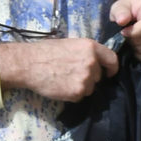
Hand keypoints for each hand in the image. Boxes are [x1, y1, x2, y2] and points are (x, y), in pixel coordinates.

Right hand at [0, 37, 118, 101]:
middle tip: (72, 75)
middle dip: (89, 78)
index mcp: (91, 47)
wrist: (29, 64)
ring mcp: (85, 79)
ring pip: (90, 88)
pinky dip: (72, 94)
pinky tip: (60, 86)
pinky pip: (80, 96)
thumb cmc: (45, 51)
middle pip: (98, 76)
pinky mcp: (77, 93)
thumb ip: (85, 53)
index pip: (112, 60)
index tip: (109, 73)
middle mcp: (92, 63)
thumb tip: (95, 62)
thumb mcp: (70, 44)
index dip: (111, 68)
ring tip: (64, 80)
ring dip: (80, 87)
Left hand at [110, 0, 140, 62]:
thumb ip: (119, 12)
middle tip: (128, 35)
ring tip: (134, 38)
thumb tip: (122, 21)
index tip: (124, 32)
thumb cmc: (130, 9)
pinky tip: (140, 46)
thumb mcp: (120, 6)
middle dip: (133, 41)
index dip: (132, 33)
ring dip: (137, 48)